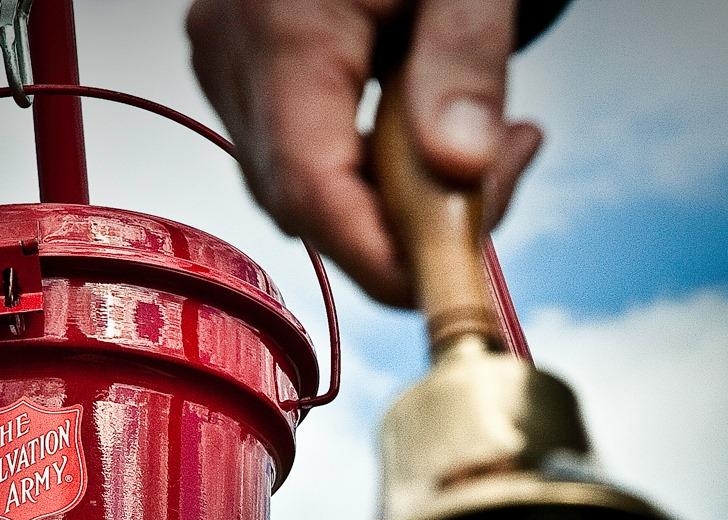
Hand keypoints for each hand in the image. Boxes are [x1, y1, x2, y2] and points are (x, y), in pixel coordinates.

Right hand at [187, 0, 542, 306]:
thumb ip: (464, 66)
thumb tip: (457, 172)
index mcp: (282, 27)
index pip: (311, 189)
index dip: (378, 258)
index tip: (452, 283)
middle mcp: (232, 52)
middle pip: (306, 201)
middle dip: (406, 226)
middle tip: (500, 179)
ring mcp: (227, 66)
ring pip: (302, 189)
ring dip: (394, 198)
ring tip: (480, 145)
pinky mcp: (241, 73)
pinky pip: (299, 158)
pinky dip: (368, 170)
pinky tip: (428, 134)